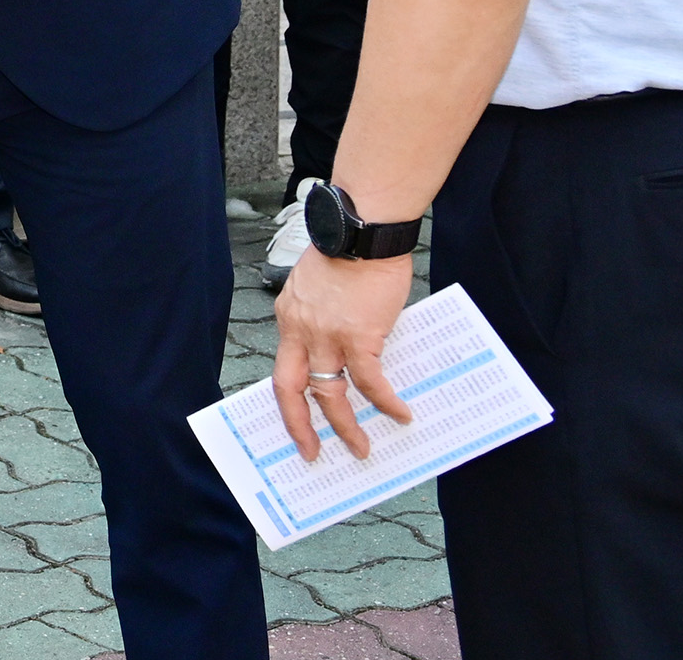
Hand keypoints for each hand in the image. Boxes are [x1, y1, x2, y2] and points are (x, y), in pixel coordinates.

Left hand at [272, 248, 417, 461]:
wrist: (364, 229)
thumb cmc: (350, 250)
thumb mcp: (321, 287)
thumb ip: (328, 320)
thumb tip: (354, 352)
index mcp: (289, 317)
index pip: (282, 368)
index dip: (288, 400)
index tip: (295, 423)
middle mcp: (300, 329)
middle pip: (291, 389)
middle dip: (299, 427)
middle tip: (311, 453)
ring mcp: (327, 335)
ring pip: (330, 394)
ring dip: (345, 427)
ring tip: (362, 448)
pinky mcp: (359, 336)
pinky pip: (370, 382)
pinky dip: (385, 403)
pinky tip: (400, 414)